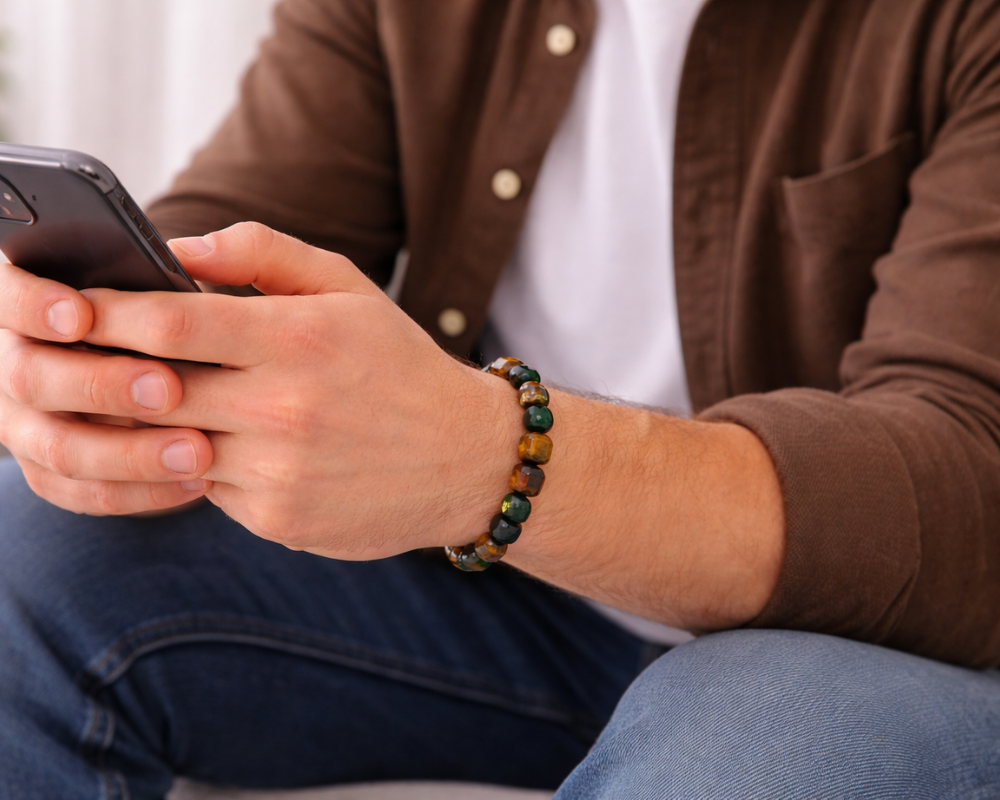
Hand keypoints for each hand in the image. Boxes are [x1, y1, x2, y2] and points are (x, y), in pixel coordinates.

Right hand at [0, 264, 213, 513]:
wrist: (226, 385)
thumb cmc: (233, 319)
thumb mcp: (252, 280)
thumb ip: (235, 252)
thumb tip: (192, 255)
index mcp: (43, 296)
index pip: (9, 295)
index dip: (34, 305)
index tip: (85, 314)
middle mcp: (20, 357)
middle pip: (28, 376)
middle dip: (99, 383)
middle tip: (167, 389)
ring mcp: (31, 420)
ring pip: (59, 447)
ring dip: (128, 451)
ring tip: (199, 449)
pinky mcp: (57, 471)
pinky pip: (84, 492)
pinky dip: (139, 492)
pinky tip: (198, 483)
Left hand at [76, 223, 518, 556]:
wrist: (467, 458)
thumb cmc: (401, 365)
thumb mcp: (349, 290)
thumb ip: (264, 254)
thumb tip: (180, 248)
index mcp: (299, 339)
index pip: (169, 321)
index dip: (106, 312)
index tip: (72, 307)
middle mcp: (284, 408)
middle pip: (152, 388)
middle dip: (108, 372)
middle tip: (85, 359)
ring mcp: (278, 471)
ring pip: (169, 445)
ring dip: (153, 424)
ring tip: (162, 402)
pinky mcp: (278, 519)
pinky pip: (206, 489)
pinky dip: (202, 465)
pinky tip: (231, 447)